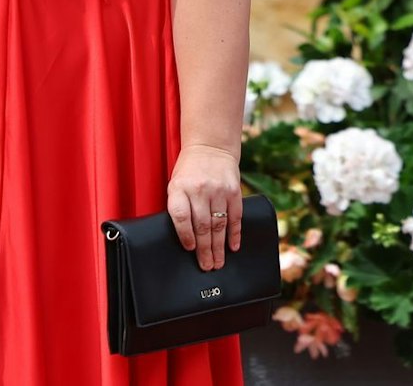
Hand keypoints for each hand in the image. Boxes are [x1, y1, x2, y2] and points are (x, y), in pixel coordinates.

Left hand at [167, 143, 241, 270]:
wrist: (210, 147)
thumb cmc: (189, 171)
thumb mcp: (176, 184)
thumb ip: (179, 206)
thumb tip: (186, 238)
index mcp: (179, 187)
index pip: (181, 216)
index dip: (185, 235)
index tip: (190, 249)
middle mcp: (199, 189)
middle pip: (202, 225)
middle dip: (204, 250)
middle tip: (207, 266)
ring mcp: (218, 190)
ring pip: (219, 225)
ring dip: (219, 247)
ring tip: (218, 263)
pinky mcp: (234, 191)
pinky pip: (235, 217)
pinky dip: (235, 234)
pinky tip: (233, 247)